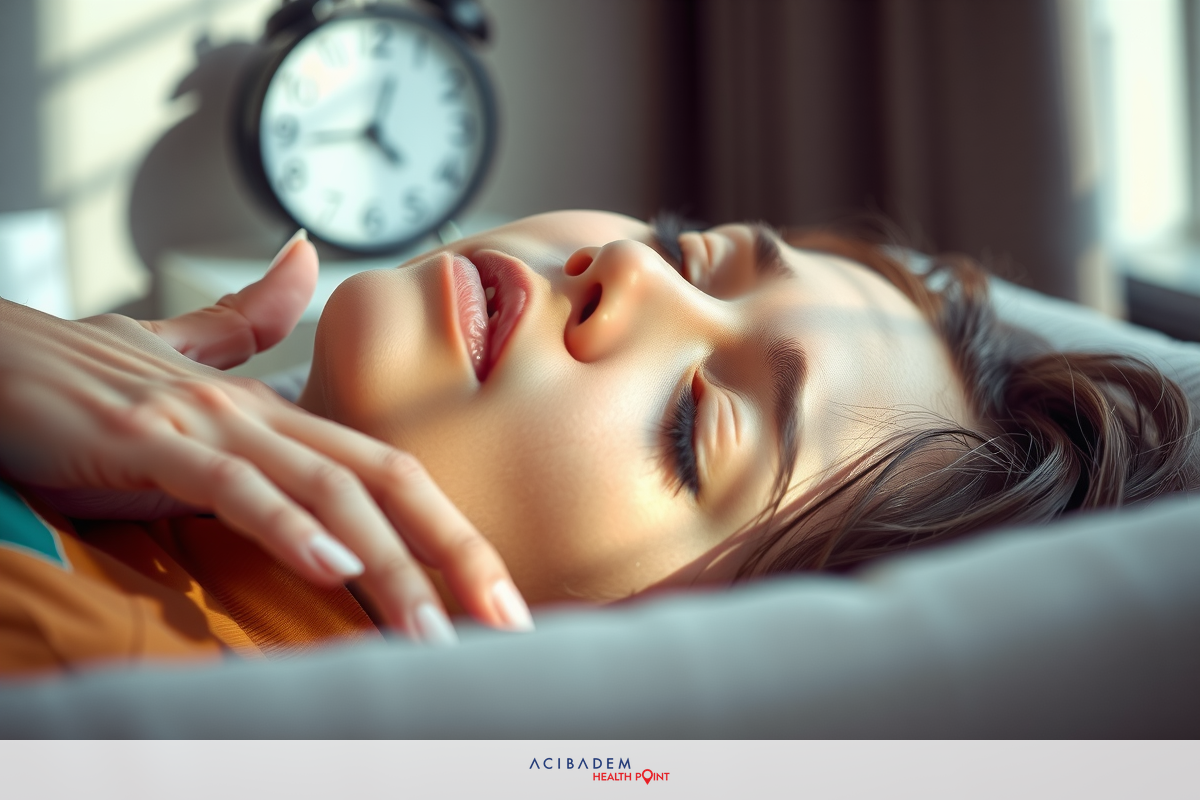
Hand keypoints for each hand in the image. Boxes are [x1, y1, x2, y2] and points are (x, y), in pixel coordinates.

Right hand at [0, 231, 532, 642]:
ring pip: (327, 489)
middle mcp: (256, 411)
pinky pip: (233, 486)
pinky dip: (288, 526)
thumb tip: (304, 261)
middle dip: (453, 554)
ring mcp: (205, 423)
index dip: (450, 529)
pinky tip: (332, 569)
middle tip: (507, 624)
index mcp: (271, 409)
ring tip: (436, 631)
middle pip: (385, 479)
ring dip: (389, 563)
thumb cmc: (79, 373)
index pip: (388, 469)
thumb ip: (246, 324)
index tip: (494, 593)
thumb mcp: (177, 356)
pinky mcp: (145, 441)